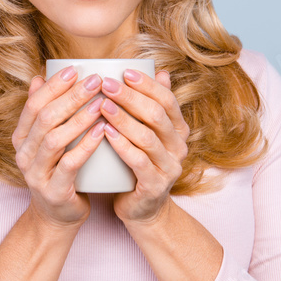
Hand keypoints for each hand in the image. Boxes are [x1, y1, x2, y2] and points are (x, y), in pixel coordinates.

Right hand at [11, 65, 106, 228]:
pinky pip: (70, 164)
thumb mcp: (48, 140)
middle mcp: (24, 154)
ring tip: (102, 103)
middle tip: (95, 81)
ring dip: (79, 118)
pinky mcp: (53, 191)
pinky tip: (102, 131)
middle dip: (70, 97)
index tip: (75, 69)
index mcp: (21, 137)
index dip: (53, 86)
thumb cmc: (59, 170)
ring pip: (55, 139)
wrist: (57, 216)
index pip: (34, 105)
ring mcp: (36, 174)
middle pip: (45, 118)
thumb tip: (39, 76)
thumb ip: (44, 112)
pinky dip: (86, 146)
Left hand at [98, 69, 188, 223]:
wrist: (141, 209)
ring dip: (123, 119)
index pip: (167, 100)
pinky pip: (139, 162)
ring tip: (101, 105)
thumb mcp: (147, 133)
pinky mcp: (155, 186)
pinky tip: (105, 132)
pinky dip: (122, 145)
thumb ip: (153, 105)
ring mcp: (170, 168)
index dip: (147, 84)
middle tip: (105, 84)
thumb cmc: (138, 164)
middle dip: (130, 97)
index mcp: (178, 129)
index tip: (124, 71)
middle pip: (157, 115)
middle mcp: (179, 147)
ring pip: (147, 137)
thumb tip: (161, 71)